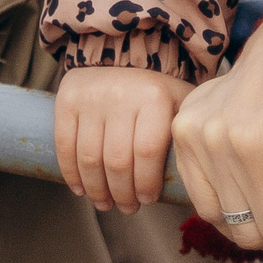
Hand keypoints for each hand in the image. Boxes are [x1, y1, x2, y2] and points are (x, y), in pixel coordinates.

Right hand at [54, 64, 192, 213]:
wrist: (120, 54)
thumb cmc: (157, 92)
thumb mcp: (181, 105)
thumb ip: (185, 137)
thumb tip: (197, 182)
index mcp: (154, 98)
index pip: (147, 153)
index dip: (146, 183)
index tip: (148, 200)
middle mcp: (120, 96)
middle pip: (117, 160)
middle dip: (121, 192)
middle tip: (127, 208)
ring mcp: (90, 98)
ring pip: (89, 157)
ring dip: (96, 188)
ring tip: (104, 203)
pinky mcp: (66, 100)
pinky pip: (64, 144)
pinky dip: (70, 172)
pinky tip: (80, 188)